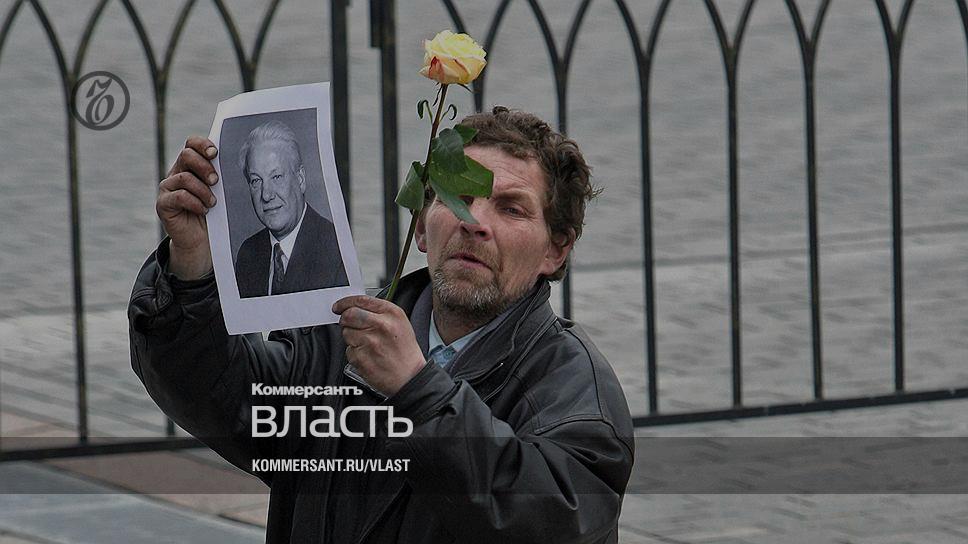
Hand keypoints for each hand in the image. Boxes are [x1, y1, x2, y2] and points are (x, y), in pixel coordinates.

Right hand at [157, 136, 218, 279]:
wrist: (201, 240)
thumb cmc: (213, 214)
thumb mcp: (219, 192)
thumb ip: (219, 176)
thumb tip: (231, 162)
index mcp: (190, 166)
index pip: (191, 144)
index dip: (202, 144)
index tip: (215, 153)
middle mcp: (177, 173)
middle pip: (186, 155)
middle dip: (204, 166)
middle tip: (216, 181)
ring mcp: (168, 188)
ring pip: (184, 178)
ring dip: (202, 190)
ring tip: (212, 203)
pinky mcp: (163, 204)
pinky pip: (179, 196)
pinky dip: (194, 203)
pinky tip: (203, 210)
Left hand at [333, 296, 426, 395]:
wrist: (410, 377)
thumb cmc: (405, 352)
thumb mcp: (400, 324)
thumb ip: (379, 313)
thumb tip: (355, 308)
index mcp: (391, 313)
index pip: (361, 300)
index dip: (345, 302)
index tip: (338, 306)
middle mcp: (381, 325)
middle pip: (349, 315)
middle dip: (345, 319)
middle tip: (349, 325)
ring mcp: (369, 341)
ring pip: (346, 333)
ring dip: (352, 338)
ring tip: (368, 345)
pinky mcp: (361, 357)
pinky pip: (349, 350)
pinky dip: (355, 353)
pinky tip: (368, 356)